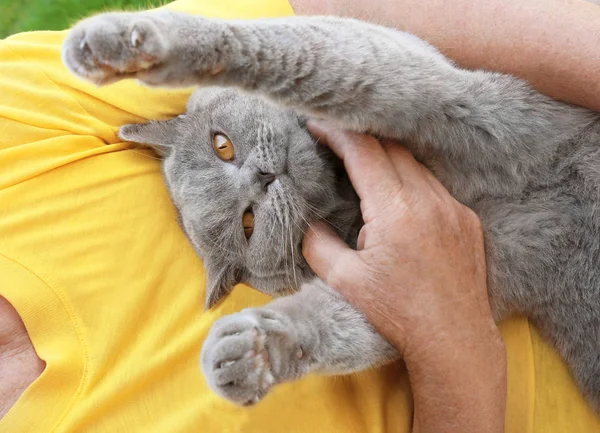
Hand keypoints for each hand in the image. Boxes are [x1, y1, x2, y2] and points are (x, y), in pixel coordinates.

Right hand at [302, 120, 505, 432]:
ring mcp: (453, 208)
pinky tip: (396, 193)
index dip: (337, 132)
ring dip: (387, 157)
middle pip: (391, 148)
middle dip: (360, 138)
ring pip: (415, 164)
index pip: (364, 151)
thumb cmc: (397, 313)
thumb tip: (307, 220)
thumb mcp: (345, 281)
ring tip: (362, 165)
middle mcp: (429, 201)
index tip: (317, 125)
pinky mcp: (467, 219)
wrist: (454, 340)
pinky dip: (411, 179)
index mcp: (395, 212)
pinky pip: (435, 185)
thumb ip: (318, 244)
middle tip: (334, 139)